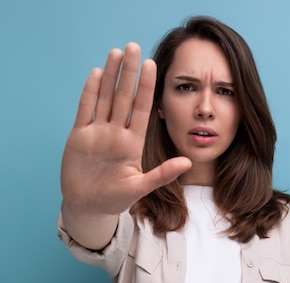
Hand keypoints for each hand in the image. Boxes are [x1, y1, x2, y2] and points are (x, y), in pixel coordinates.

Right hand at [61, 43, 190, 216]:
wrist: (88, 207)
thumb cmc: (114, 199)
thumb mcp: (140, 187)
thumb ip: (162, 174)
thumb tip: (188, 161)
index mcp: (132, 144)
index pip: (141, 110)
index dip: (146, 88)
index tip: (153, 65)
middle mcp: (115, 133)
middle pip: (123, 98)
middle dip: (129, 73)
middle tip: (134, 47)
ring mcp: (97, 133)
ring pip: (105, 98)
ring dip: (110, 76)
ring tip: (116, 52)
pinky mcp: (79, 135)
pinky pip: (85, 109)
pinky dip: (90, 92)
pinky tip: (97, 74)